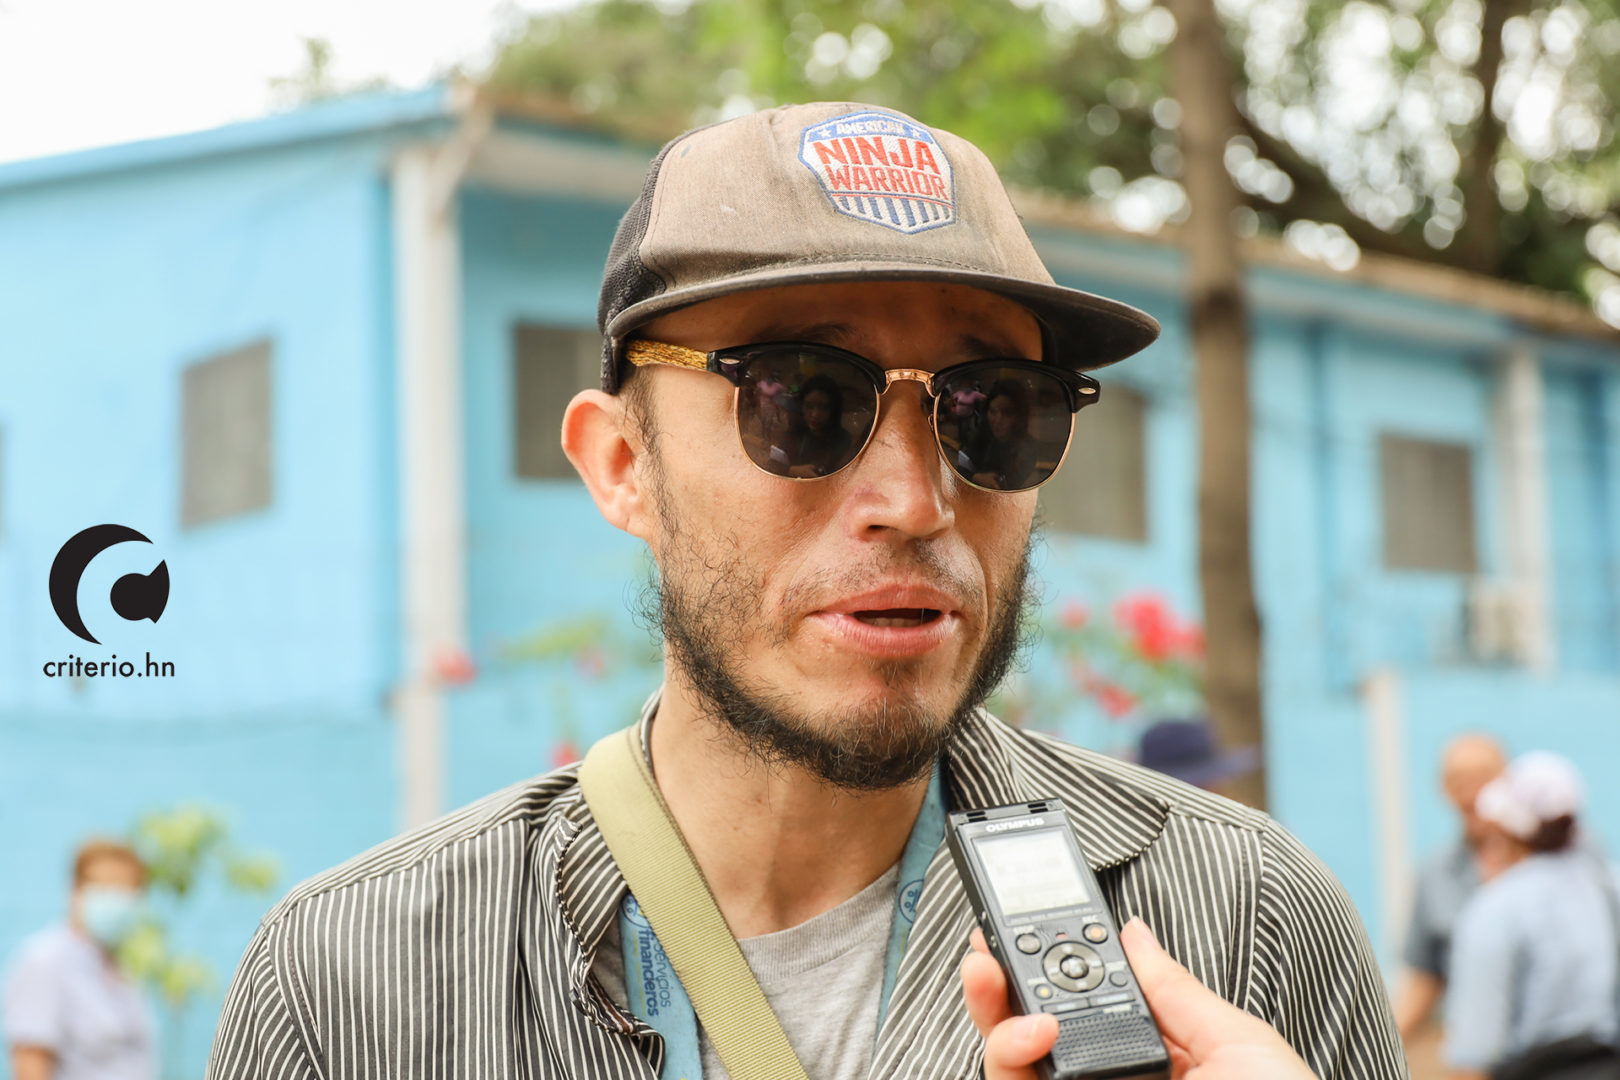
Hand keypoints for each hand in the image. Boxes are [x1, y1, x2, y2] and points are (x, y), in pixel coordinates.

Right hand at [961, 919, 1319, 1079]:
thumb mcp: (1238, 1042)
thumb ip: (1173, 989)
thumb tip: (1132, 933)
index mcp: (1151, 1061)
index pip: (1082, 1007)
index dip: (1044, 964)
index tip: (1022, 924)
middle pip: (1030, 1034)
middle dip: (998, 983)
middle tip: (985, 948)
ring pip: (1010, 1069)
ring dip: (994, 1017)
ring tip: (999, 982)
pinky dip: (1009, 1061)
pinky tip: (1036, 1033)